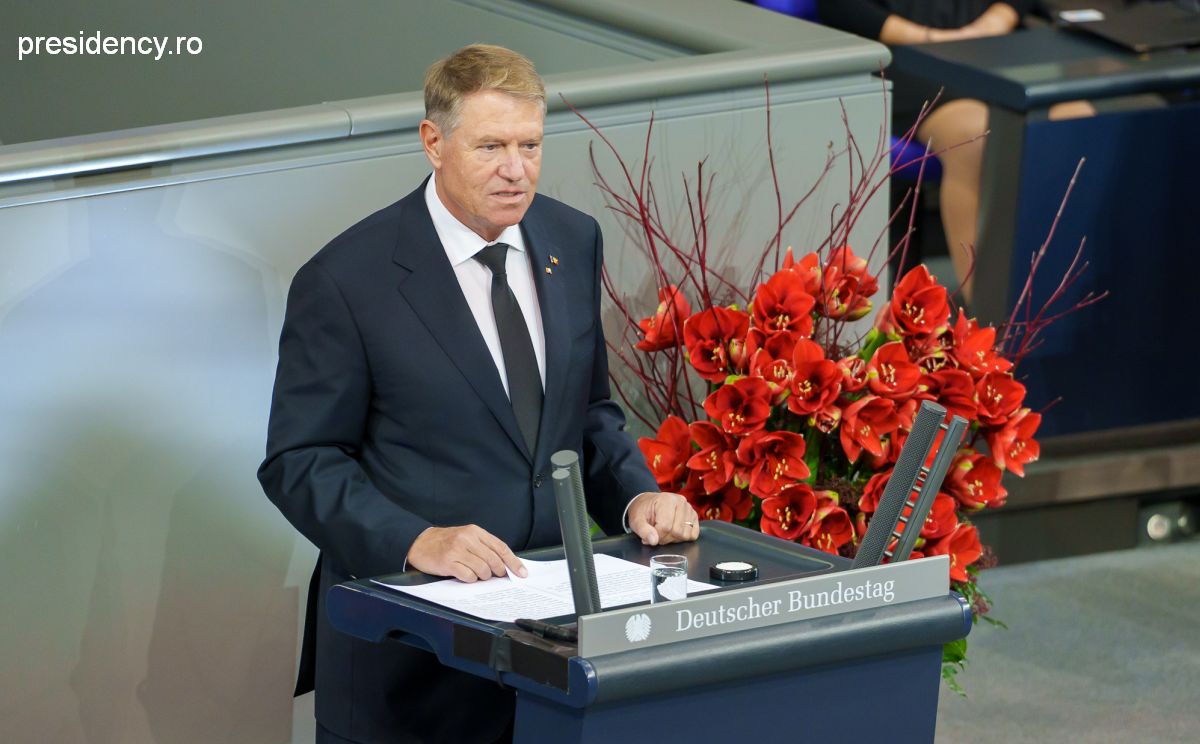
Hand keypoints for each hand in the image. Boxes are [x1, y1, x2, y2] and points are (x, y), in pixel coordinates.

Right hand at [407, 525, 526, 581]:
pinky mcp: (448, 562)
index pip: (501, 547)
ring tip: (475, 573)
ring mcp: (457, 550)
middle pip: (494, 560)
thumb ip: (484, 547)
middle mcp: (468, 539)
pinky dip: (470, 579)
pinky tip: (464, 575)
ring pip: (482, 570)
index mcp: (476, 531)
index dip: (513, 562)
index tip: (522, 572)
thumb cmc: (447, 542)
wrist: (421, 543)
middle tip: (496, 576)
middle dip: (499, 572)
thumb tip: (506, 564)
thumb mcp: (467, 537)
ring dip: (482, 576)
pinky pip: (468, 576)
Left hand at [627, 492, 699, 545]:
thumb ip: (643, 530)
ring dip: (674, 538)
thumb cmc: (643, 511)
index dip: (657, 536)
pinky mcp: (694, 516)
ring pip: (686, 535)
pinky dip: (684, 537)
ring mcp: (689, 508)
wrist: (648, 503)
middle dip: (665, 538)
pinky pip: (694, 534)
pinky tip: (674, 531)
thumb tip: (653, 541)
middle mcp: (681, 502)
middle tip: (657, 533)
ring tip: (665, 531)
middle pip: (677, 532)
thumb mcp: (636, 520)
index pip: (665, 527)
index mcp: (666, 499)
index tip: (650, 535)